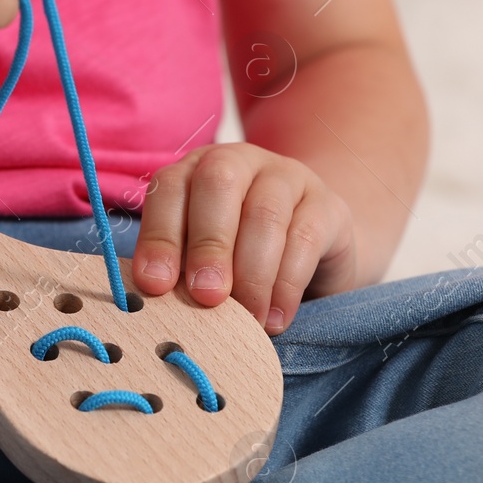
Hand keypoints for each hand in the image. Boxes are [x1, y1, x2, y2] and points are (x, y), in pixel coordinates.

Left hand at [131, 143, 355, 334]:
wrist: (313, 253)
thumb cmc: (240, 259)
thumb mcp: (205, 261)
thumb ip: (182, 271)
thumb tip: (160, 301)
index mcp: (196, 171)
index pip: (170, 189)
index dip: (159, 236)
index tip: (154, 285)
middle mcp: (240, 162)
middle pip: (219, 184)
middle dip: (209, 245)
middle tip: (207, 297)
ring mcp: (288, 177)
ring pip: (265, 214)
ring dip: (252, 274)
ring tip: (247, 320)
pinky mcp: (327, 205)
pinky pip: (305, 238)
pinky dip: (287, 284)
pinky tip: (276, 318)